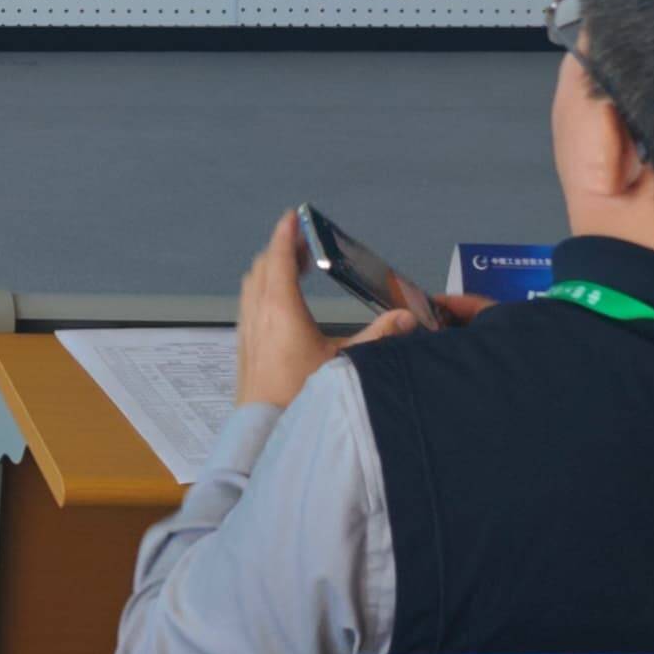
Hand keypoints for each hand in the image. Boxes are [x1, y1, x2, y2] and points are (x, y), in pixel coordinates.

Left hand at [234, 218, 484, 411]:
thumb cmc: (304, 399)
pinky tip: (280, 303)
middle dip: (281, 250)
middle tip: (303, 241)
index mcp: (280, 311)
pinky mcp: (244, 348)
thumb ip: (379, 338)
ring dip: (270, 269)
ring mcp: (247, 331)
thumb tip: (409, 318)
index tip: (294, 216)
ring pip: (252, 286)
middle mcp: (258, 315)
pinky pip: (249, 304)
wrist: (265, 437)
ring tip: (294, 266)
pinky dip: (263, 289)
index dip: (286, 235)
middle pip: (263, 268)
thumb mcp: (346, 366)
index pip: (279, 260)